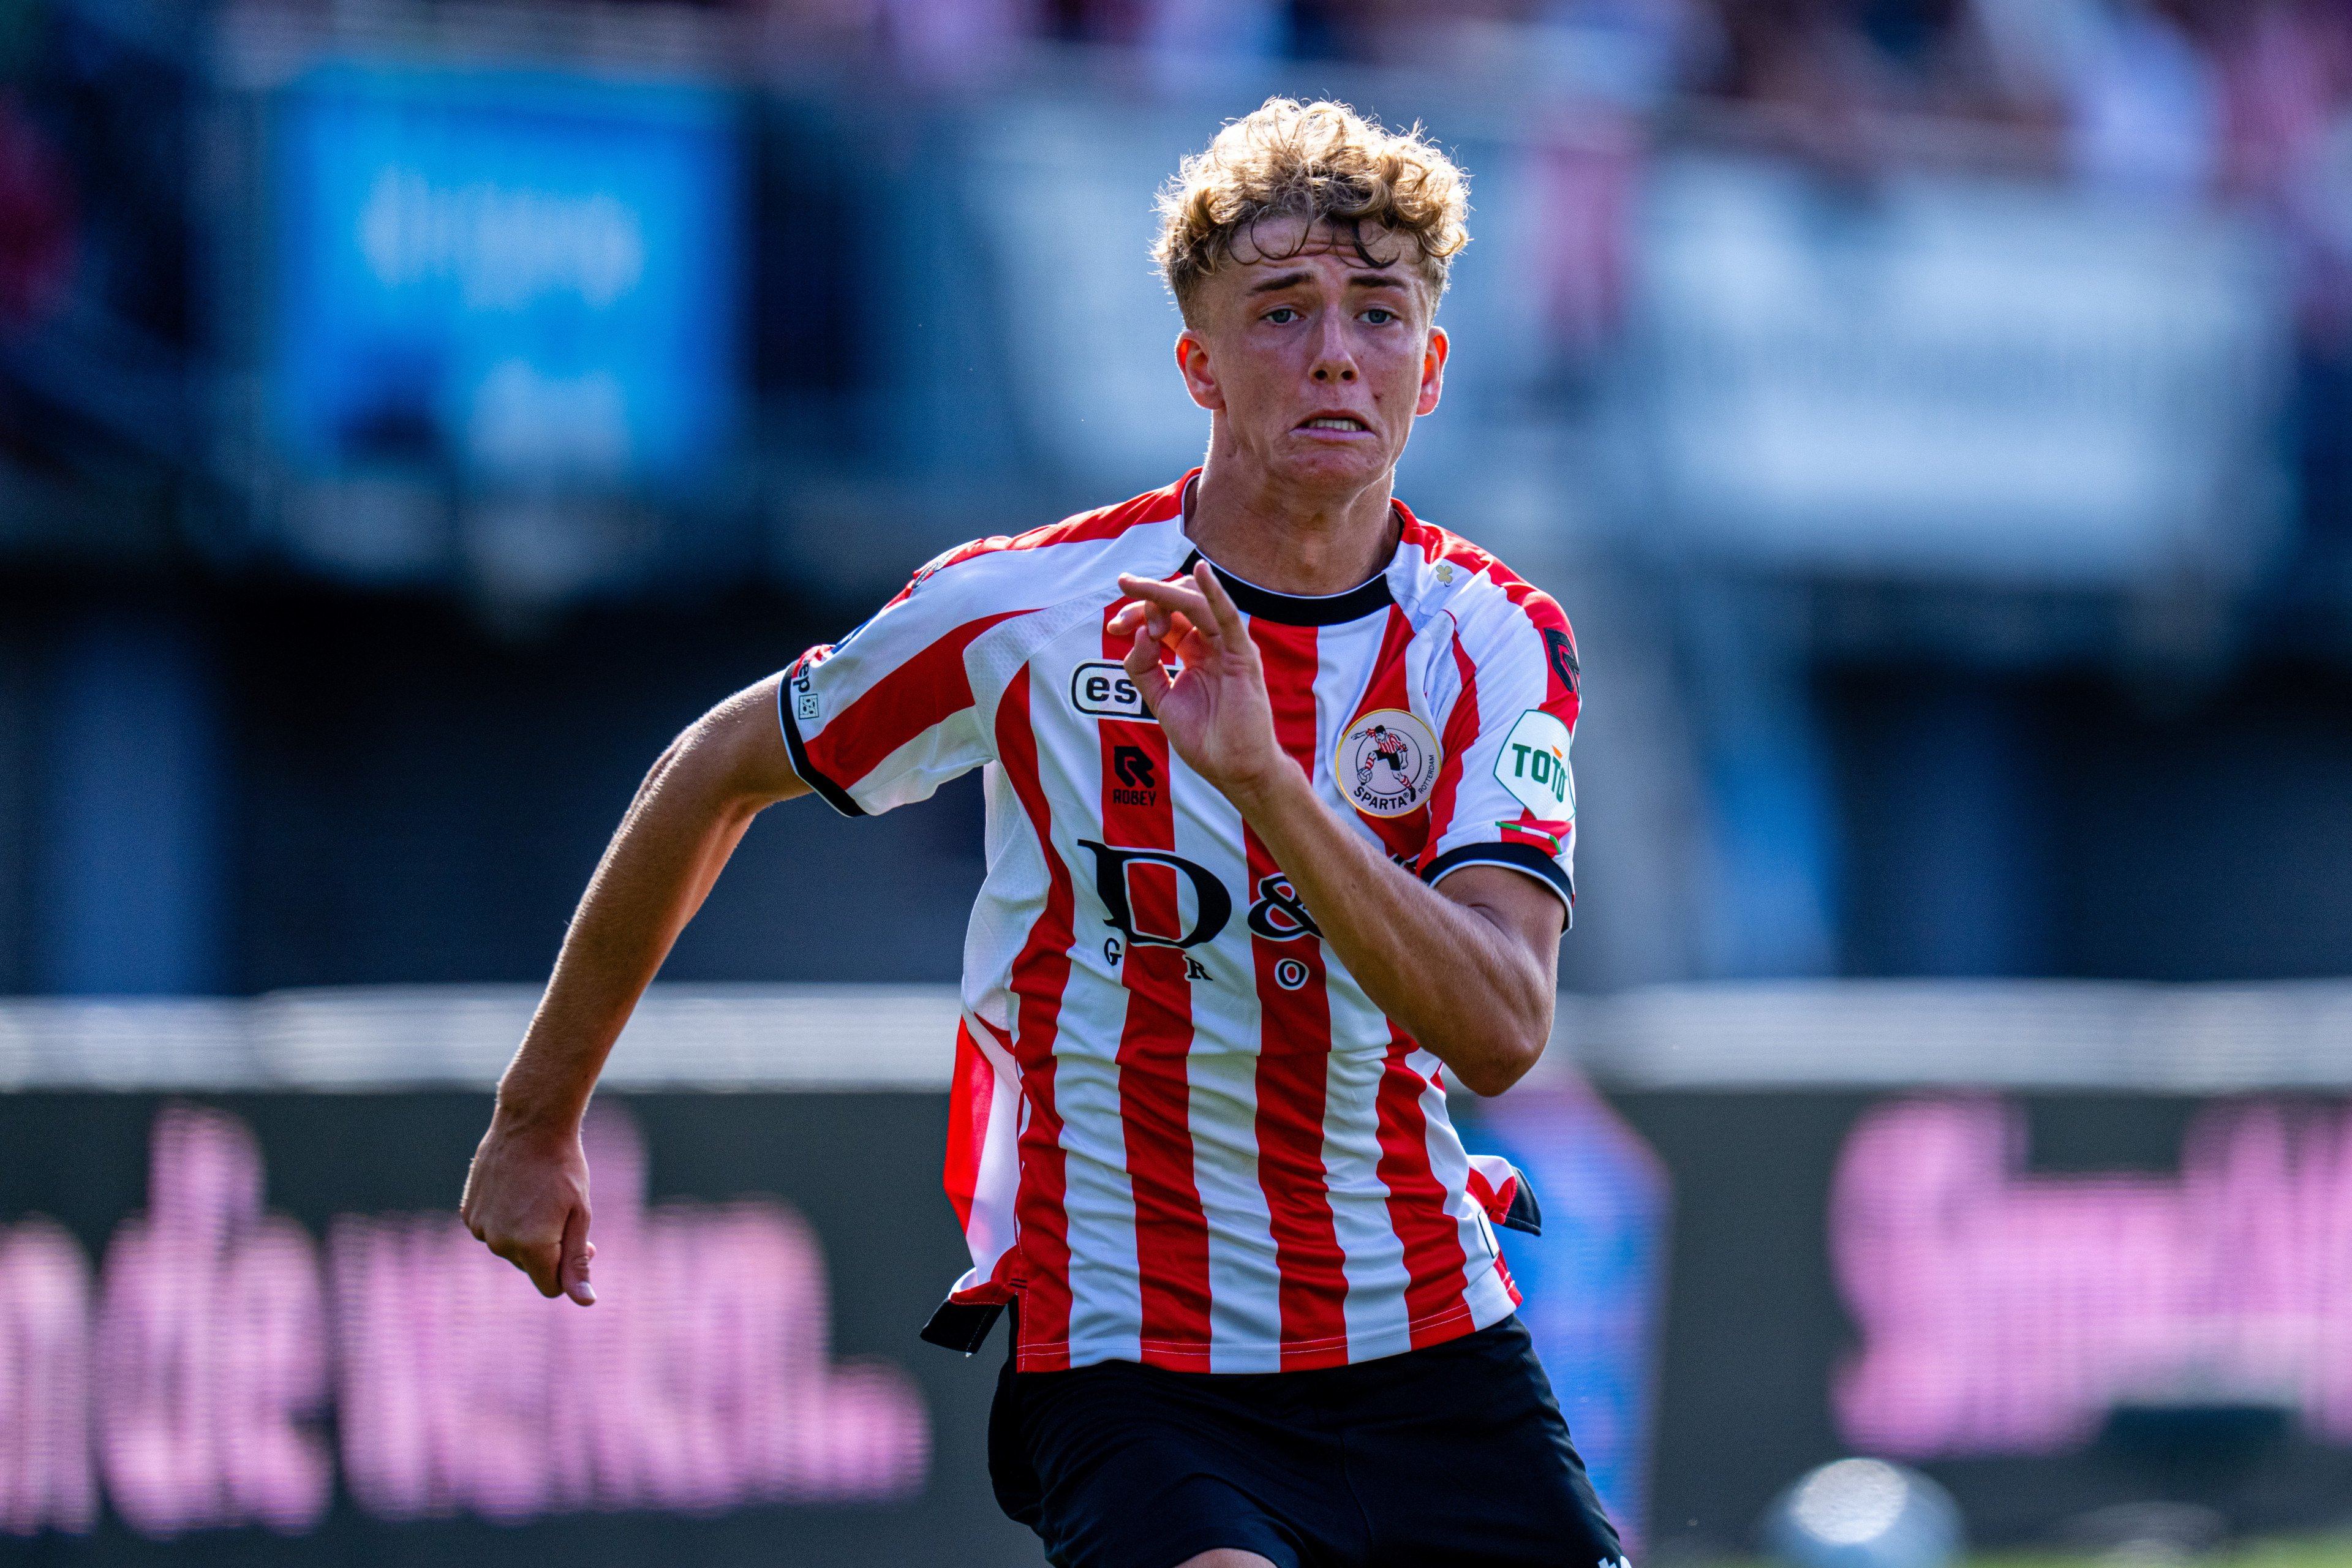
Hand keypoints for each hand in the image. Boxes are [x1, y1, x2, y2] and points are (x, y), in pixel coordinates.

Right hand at [459, 1109, 596, 1304]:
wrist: (530, 1124)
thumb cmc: (564, 1168)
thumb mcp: (579, 1214)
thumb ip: (577, 1261)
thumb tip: (585, 1301)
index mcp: (532, 1246)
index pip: (551, 1287)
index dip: (568, 1269)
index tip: (581, 1242)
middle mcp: (501, 1243)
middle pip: (531, 1267)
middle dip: (549, 1250)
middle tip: (563, 1214)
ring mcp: (481, 1228)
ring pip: (510, 1249)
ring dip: (526, 1234)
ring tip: (538, 1198)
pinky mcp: (469, 1214)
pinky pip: (492, 1231)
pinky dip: (506, 1220)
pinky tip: (517, 1191)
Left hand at [1110, 564, 1291, 804]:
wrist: (1234, 769)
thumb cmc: (1205, 738)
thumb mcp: (1161, 700)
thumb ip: (1144, 668)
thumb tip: (1137, 635)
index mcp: (1195, 651)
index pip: (1165, 616)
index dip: (1137, 614)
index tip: (1112, 628)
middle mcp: (1212, 643)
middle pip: (1178, 602)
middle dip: (1145, 602)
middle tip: (1120, 621)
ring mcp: (1229, 647)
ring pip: (1196, 603)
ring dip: (1163, 595)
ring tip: (1136, 592)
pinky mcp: (1243, 656)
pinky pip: (1228, 618)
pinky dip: (1215, 593)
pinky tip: (1201, 572)